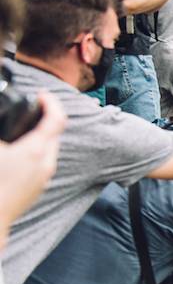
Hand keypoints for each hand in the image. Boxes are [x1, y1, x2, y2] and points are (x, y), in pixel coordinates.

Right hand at [0, 92, 65, 239]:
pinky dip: (34, 153)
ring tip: (21, 131)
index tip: (41, 94)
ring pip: (48, 150)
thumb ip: (1, 134)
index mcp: (36, 150)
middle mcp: (45, 164)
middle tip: (30, 110)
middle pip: (54, 134)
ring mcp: (43, 178)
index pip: (56, 118)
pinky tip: (16, 154)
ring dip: (38, 137)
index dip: (51, 102)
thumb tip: (3, 129)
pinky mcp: (36, 190)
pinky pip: (41, 164)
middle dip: (44, 119)